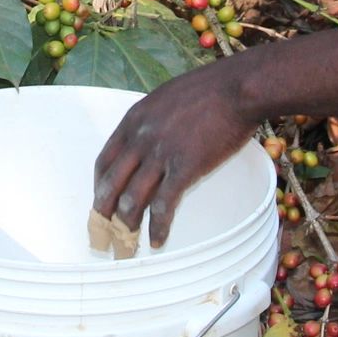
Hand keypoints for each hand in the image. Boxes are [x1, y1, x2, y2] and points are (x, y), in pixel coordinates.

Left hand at [91, 64, 258, 246]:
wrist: (238, 88)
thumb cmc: (209, 90)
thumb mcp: (166, 98)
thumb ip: (151, 121)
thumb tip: (148, 138)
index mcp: (133, 120)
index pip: (104, 162)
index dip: (99, 188)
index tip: (101, 204)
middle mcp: (140, 139)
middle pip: (111, 186)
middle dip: (103, 216)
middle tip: (102, 237)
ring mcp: (161, 154)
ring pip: (133, 199)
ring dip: (126, 228)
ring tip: (127, 247)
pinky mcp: (185, 167)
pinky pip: (164, 205)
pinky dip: (158, 227)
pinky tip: (157, 241)